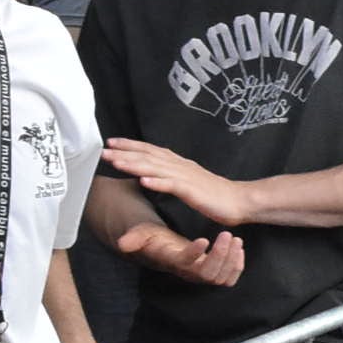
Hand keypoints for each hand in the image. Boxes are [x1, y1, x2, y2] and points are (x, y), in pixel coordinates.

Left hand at [103, 137, 254, 226]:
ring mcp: (186, 177)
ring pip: (155, 168)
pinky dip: (157, 182)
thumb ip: (170, 174)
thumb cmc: (213, 193)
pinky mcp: (192, 191)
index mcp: (178, 163)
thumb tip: (151, 172)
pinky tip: (143, 180)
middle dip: (125, 152)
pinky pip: (172, 186)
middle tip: (103, 150)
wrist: (239, 200)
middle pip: (148, 156)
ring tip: (116, 161)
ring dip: (134, 164)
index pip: (150, 150)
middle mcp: (179, 166)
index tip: (111, 142)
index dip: (130, 145)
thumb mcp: (188, 180)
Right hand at [114, 221, 245, 286]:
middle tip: (228, 234)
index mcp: (174, 261)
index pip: (185, 263)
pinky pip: (229, 279)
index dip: (194, 253)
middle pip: (208, 273)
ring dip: (232, 259)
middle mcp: (189, 272)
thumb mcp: (144, 234)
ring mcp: (202, 275)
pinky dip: (237, 266)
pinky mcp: (213, 274)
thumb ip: (135, 238)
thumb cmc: (155, 239)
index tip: (203, 239)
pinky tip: (239, 249)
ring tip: (235, 239)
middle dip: (221, 255)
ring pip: (221, 277)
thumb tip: (122, 244)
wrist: (164, 249)